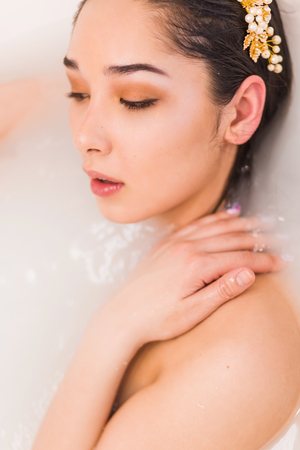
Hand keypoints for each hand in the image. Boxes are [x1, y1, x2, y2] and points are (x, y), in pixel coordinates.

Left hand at [102, 210, 286, 346]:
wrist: (122, 316)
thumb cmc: (156, 320)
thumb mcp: (193, 312)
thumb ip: (222, 290)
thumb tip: (249, 273)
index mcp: (195, 266)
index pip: (239, 259)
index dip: (263, 260)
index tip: (281, 262)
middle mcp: (185, 248)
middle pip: (231, 238)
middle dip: (258, 239)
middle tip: (278, 240)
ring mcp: (174, 243)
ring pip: (215, 226)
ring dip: (239, 224)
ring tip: (260, 222)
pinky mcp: (166, 244)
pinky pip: (195, 224)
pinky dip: (214, 219)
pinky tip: (226, 216)